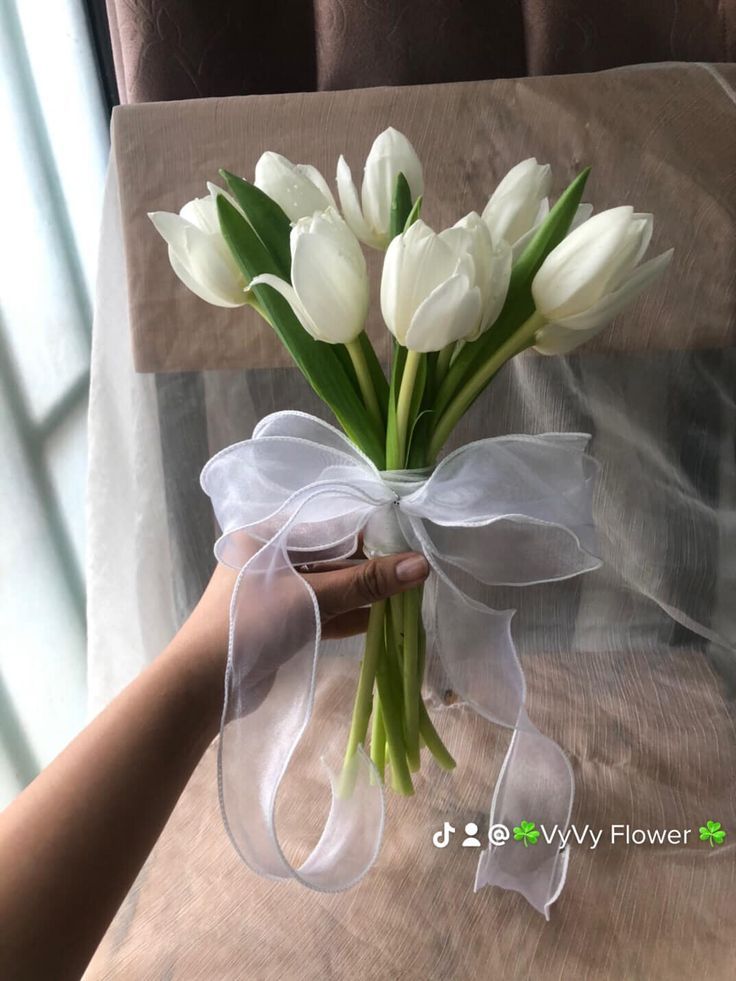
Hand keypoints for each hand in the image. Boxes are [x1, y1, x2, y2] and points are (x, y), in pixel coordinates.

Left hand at [175, 549, 429, 697]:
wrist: (202, 685)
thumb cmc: (251, 624)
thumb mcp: (313, 597)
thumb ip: (366, 582)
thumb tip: (422, 565)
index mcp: (266, 534)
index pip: (329, 526)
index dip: (370, 536)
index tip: (410, 546)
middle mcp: (269, 556)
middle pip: (332, 556)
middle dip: (370, 569)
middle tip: (413, 576)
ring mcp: (274, 591)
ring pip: (329, 586)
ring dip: (362, 595)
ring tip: (406, 599)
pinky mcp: (280, 621)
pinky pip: (321, 611)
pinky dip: (347, 615)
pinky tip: (381, 621)